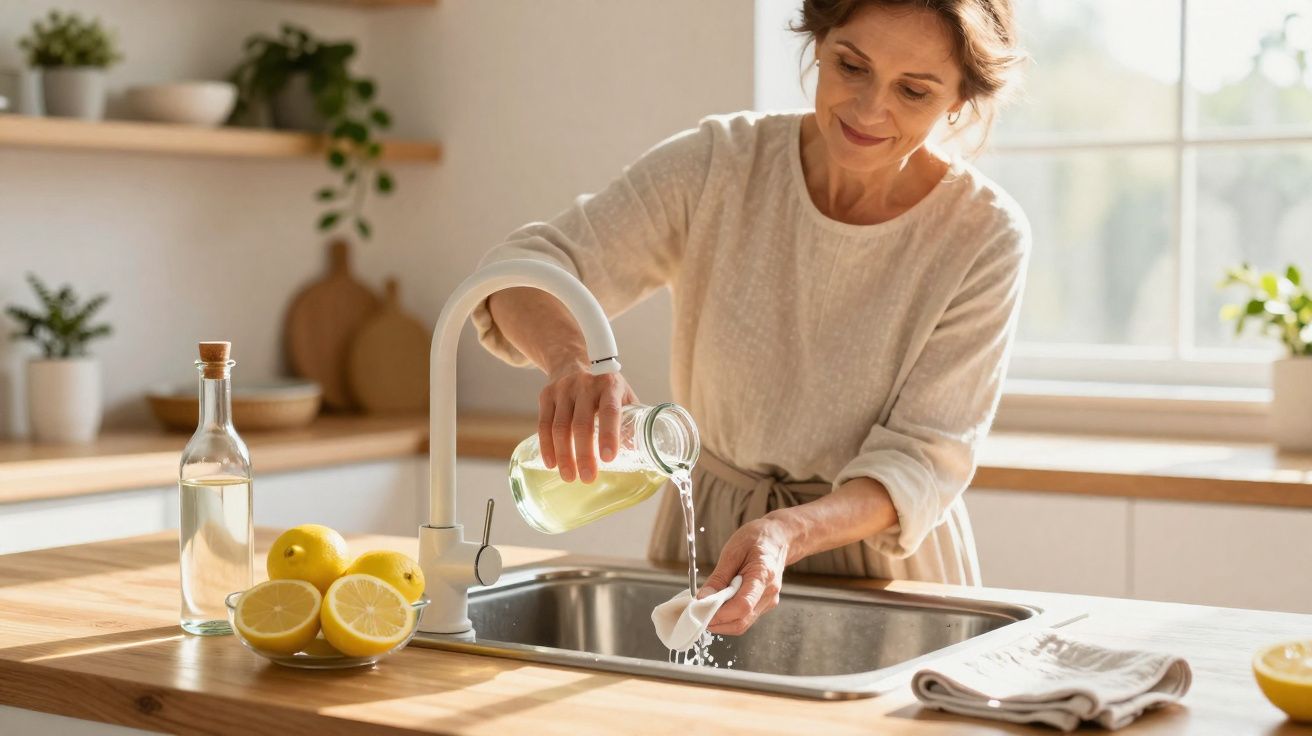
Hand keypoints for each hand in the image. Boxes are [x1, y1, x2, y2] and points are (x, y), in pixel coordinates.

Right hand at [538, 361, 638, 483]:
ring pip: (560, 427)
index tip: (608, 458)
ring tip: (570, 477)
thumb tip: (641, 452)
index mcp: (610, 385)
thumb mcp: (622, 395)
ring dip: (564, 455)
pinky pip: (543, 424)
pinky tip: (551, 463)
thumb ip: (632, 420)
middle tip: (588, 478)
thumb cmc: (605, 387)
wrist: (573, 360)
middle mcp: (585, 384)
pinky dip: (547, 446)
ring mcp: (563, 389)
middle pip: (582, 424)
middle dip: (584, 454)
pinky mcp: (546, 395)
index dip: (609, 434)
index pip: (610, 411)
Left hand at [697, 515, 793, 635]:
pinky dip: (728, 616)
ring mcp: (768, 601)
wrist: (778, 539)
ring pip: (742, 624)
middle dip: (716, 622)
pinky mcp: (764, 605)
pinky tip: (718, 604)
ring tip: (706, 606)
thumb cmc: (757, 539)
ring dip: (721, 621)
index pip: (742, 606)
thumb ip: (719, 577)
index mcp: (763, 575)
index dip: (719, 613)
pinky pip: (744, 618)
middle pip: (741, 621)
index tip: (699, 609)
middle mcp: (769, 594)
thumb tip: (703, 598)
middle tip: (697, 612)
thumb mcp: (733, 551)